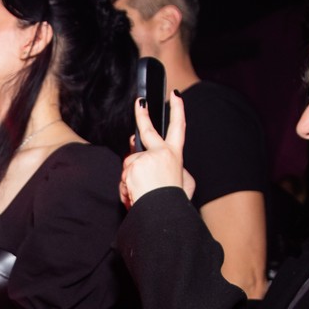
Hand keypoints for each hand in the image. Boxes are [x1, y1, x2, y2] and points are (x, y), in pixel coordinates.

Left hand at [121, 90, 194, 207]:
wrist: (165, 213)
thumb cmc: (174, 201)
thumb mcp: (185, 184)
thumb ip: (172, 169)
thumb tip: (162, 164)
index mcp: (175, 156)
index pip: (178, 128)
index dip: (178, 109)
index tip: (176, 95)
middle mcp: (161, 153)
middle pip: (148, 130)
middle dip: (143, 114)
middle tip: (140, 103)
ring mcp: (146, 158)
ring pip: (131, 164)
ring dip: (131, 179)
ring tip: (142, 193)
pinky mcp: (133, 166)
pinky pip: (124, 177)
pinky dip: (126, 189)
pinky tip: (136, 196)